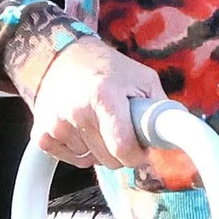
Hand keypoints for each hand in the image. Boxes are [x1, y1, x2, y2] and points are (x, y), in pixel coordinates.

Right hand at [28, 38, 164, 169]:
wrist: (63, 57)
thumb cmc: (109, 69)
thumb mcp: (143, 79)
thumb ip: (160, 108)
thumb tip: (176, 136)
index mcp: (104, 96)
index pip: (122, 147)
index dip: (137, 155)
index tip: (141, 149)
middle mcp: (76, 111)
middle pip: (109, 160)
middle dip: (121, 152)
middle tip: (122, 130)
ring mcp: (56, 124)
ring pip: (91, 161)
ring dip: (100, 149)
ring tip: (100, 122)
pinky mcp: (41, 134)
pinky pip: (71, 160)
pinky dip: (80, 151)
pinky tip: (83, 130)